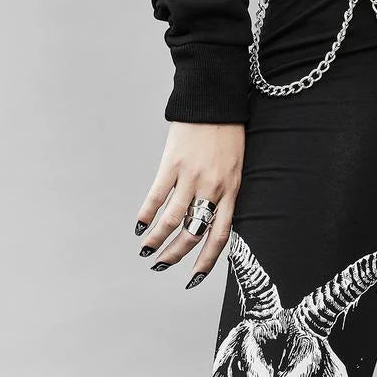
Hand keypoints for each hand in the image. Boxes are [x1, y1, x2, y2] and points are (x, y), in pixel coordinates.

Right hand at [134, 121, 244, 286]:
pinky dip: (147, 212)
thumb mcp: (237, 163)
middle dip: (175, 254)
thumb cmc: (228, 130)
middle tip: (162, 264)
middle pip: (193, 232)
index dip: (207, 261)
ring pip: (172, 219)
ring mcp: (191, 175)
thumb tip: (212, 217)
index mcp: (231, 188)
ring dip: (157, 239)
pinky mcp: (172, 162)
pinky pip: (157, 195)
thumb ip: (226, 189)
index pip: (220, 235)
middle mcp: (212, 186)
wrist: (214, 98)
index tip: (194, 278)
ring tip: (146, 250)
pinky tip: (140, 225)